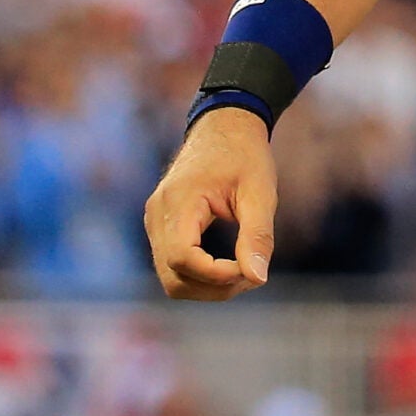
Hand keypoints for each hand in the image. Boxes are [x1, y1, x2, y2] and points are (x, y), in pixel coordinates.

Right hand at [145, 106, 277, 299]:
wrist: (224, 128)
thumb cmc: (245, 156)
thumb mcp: (260, 192)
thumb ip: (257, 236)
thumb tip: (258, 278)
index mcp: (178, 202)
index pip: (182, 258)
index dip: (216, 275)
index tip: (250, 272)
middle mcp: (157, 216)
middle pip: (174, 277)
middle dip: (214, 287)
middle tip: (254, 274)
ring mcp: (155, 223)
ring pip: (171, 277)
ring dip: (208, 285)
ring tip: (246, 269)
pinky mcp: (161, 228)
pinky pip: (173, 265)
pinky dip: (201, 274)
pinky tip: (230, 264)